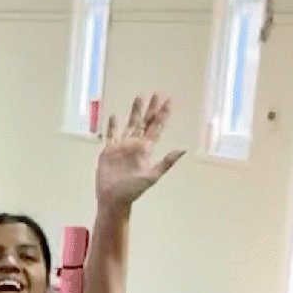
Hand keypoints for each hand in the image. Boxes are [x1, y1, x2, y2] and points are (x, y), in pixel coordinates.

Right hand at [94, 93, 183, 209]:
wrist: (113, 199)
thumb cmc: (132, 190)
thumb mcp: (152, 177)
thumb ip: (166, 162)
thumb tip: (182, 150)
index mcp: (146, 149)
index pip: (156, 127)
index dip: (163, 114)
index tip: (169, 101)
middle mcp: (135, 144)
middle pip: (145, 121)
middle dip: (151, 108)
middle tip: (156, 94)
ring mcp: (122, 146)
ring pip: (130, 124)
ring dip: (134, 111)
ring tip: (139, 97)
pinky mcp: (109, 150)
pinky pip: (112, 134)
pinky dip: (113, 125)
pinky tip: (114, 116)